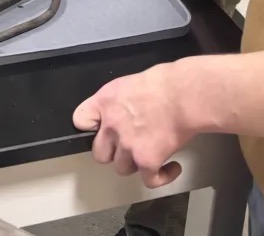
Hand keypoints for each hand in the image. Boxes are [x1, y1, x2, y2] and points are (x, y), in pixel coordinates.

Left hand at [73, 63, 193, 186]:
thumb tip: (122, 111)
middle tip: (128, 146)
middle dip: (113, 152)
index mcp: (105, 102)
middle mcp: (112, 126)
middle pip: (100, 153)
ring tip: (151, 153)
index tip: (100, 130)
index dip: (90, 127)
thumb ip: (118, 101)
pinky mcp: (147, 161)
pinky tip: (170, 167)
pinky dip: (161, 177)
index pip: (80, 120)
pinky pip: (149, 180)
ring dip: (136, 164)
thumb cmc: (164, 82)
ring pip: (122, 168)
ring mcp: (128, 146)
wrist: (183, 94)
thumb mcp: (130, 83)